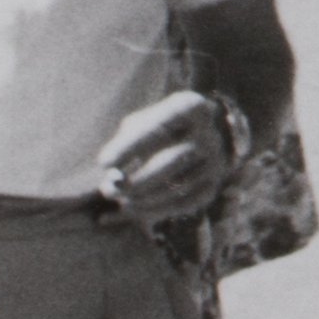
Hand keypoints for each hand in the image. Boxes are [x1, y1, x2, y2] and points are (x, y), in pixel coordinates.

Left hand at [97, 87, 240, 225]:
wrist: (208, 134)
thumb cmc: (163, 126)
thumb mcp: (147, 119)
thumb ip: (127, 141)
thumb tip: (111, 174)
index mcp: (192, 108)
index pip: (159, 128)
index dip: (130, 147)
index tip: (103, 162)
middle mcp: (209, 135)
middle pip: (170, 162)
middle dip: (136, 180)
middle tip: (108, 189)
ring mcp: (215, 163)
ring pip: (175, 187)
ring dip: (140, 198)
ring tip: (116, 197)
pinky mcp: (211, 187)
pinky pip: (181, 204)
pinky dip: (153, 210)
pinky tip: (132, 207)